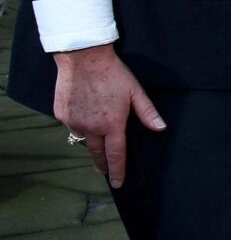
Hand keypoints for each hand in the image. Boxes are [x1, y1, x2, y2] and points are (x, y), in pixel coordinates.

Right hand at [52, 45, 164, 188]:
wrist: (82, 57)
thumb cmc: (112, 73)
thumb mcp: (135, 91)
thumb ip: (147, 113)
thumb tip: (160, 128)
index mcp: (111, 125)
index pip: (116, 155)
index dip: (118, 171)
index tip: (118, 183)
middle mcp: (91, 128)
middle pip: (97, 153)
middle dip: (102, 163)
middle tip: (105, 169)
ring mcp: (73, 122)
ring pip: (83, 139)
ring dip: (90, 141)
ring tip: (97, 138)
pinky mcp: (60, 114)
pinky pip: (71, 126)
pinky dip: (78, 125)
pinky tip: (84, 115)